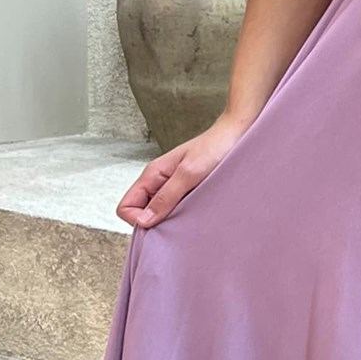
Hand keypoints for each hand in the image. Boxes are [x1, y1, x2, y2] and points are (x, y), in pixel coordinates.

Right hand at [117, 110, 252, 227]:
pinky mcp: (186, 191)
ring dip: (169, 220)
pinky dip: (182, 215)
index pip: (125, 206)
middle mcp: (158, 182)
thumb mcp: (189, 174)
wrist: (235, 135)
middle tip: (177, 224)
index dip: (136, 220)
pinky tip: (196, 214)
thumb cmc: (214, 148)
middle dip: (153, 223)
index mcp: (152, 175)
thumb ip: (166, 196)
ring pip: (157, 212)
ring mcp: (171, 187)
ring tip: (189, 218)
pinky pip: (174, 209)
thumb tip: (143, 221)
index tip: (158, 224)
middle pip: (140, 212)